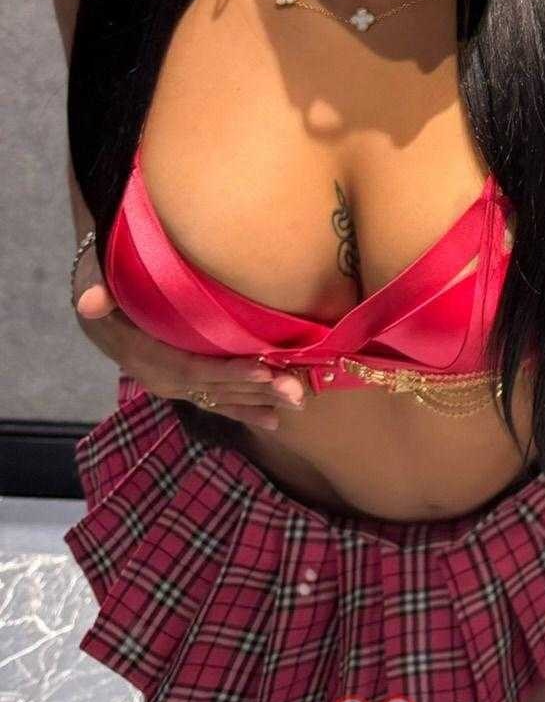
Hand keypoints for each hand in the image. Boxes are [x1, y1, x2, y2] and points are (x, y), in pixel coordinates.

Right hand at [74, 251, 305, 428]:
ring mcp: (173, 385)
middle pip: (213, 388)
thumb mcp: (95, 281)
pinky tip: (273, 419)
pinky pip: (215, 402)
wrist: (100, 307)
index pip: (189, 368)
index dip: (226, 371)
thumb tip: (90, 302)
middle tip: (297, 392)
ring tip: (296, 404)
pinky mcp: (185, 386)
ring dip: (258, 402)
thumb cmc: (105, 284)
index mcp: (143, 355)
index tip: (263, 370)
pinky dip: (244, 410)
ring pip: (219, 398)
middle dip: (256, 391)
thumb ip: (96, 292)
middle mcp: (159, 377)